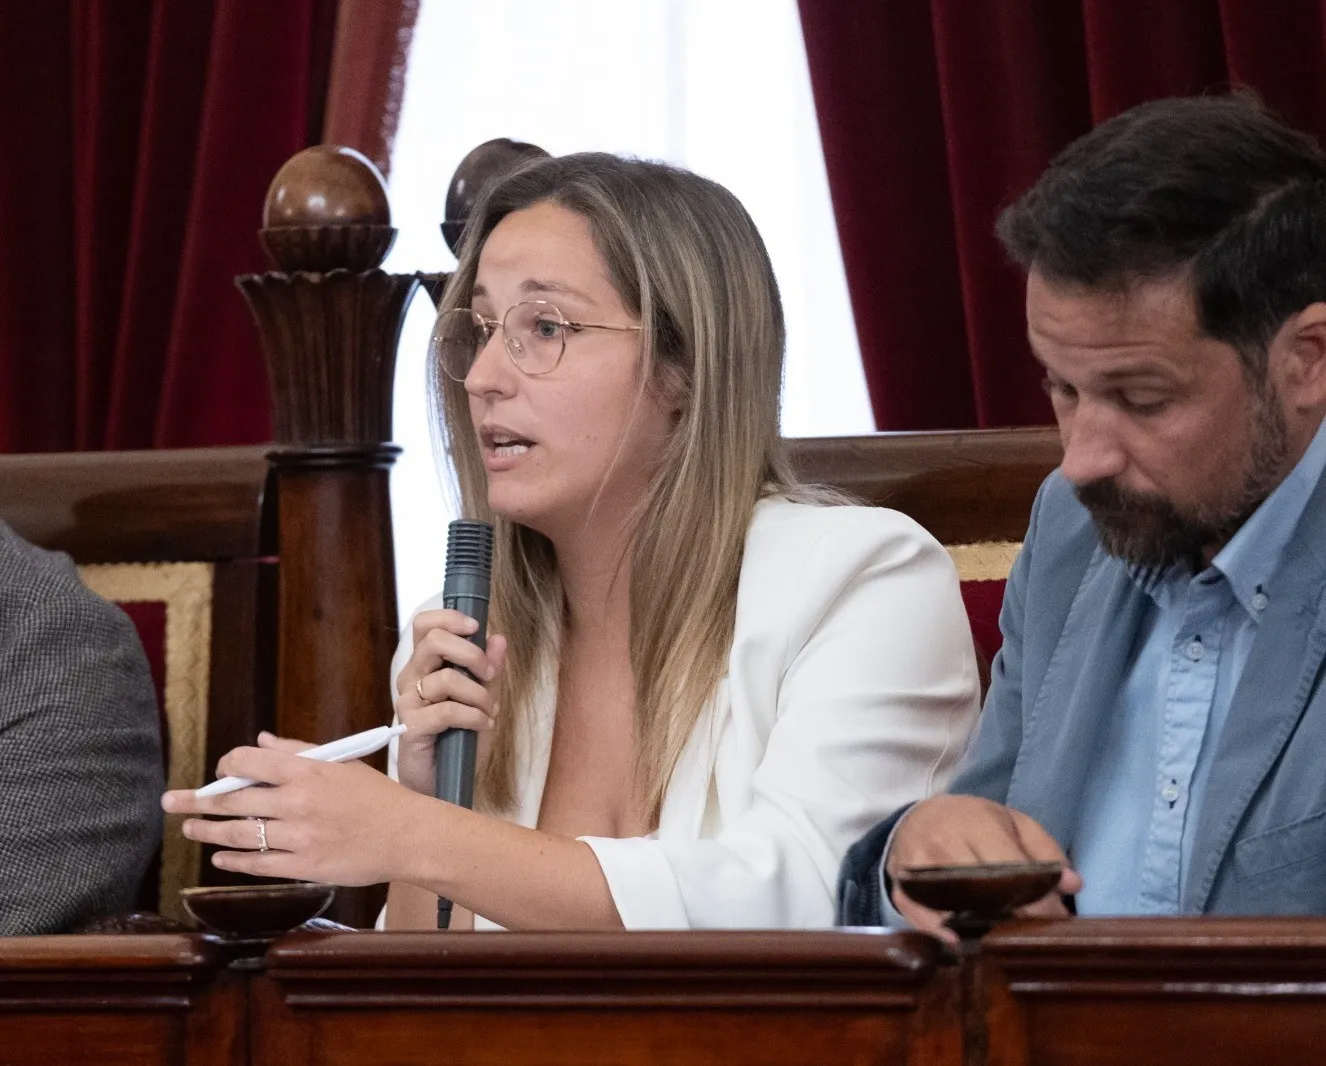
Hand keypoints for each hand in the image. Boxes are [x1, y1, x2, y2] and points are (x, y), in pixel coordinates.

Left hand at [161, 740, 432, 885]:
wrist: (407, 835)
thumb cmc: (376, 796)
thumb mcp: (340, 763)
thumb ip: (297, 751)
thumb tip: (259, 741)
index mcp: (307, 771)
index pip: (248, 763)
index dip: (227, 766)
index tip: (218, 772)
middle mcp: (297, 802)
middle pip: (234, 800)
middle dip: (197, 801)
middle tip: (172, 802)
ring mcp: (299, 836)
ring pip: (239, 834)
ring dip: (208, 832)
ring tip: (189, 830)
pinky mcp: (304, 866)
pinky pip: (259, 864)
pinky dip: (234, 861)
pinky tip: (220, 858)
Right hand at [393, 609, 508, 793]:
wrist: (444, 783)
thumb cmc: (460, 739)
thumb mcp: (484, 699)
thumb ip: (490, 670)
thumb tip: (499, 638)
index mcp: (424, 665)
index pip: (424, 624)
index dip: (450, 618)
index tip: (477, 627)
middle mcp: (411, 678)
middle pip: (434, 640)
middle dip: (472, 653)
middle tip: (490, 674)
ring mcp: (407, 702)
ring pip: (446, 677)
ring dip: (478, 693)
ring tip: (489, 710)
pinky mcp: (410, 728)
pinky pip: (447, 710)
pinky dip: (474, 716)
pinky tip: (483, 725)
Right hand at [885, 795, 1083, 943]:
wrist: (917, 819)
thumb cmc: (972, 823)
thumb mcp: (1012, 822)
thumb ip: (1044, 850)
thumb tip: (1072, 884)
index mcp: (976, 822)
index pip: (1010, 868)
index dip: (1036, 899)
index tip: (1054, 920)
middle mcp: (943, 843)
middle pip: (981, 888)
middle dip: (1010, 915)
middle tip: (1029, 934)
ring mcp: (917, 867)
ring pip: (952, 905)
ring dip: (978, 928)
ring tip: (1000, 942)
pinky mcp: (901, 888)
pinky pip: (920, 917)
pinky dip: (939, 933)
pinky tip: (958, 944)